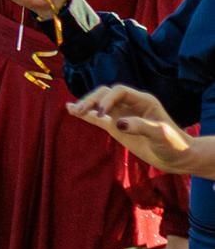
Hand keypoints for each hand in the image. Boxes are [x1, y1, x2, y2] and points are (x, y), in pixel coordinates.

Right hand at [68, 85, 204, 177]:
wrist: (177, 157)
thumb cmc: (173, 145)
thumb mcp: (160, 135)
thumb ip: (141, 127)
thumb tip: (118, 123)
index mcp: (143, 101)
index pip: (120, 91)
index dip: (108, 99)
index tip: (102, 114)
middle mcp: (131, 105)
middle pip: (106, 94)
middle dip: (92, 100)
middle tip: (81, 112)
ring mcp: (123, 115)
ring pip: (100, 104)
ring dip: (87, 105)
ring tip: (73, 111)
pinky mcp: (117, 126)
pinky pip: (98, 118)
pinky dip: (86, 114)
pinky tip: (71, 110)